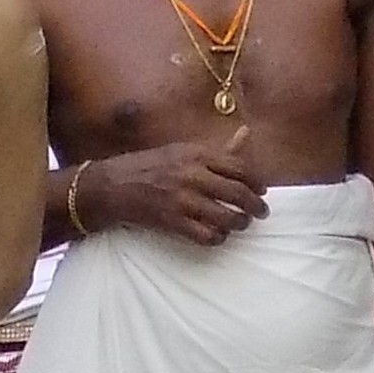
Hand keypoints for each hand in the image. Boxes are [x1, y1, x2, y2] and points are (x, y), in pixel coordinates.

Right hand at [80, 129, 268, 246]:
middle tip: (261, 212)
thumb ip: (218, 149)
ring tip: (240, 223)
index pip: (240, 168)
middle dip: (256, 206)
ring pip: (227, 217)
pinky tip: (218, 234)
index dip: (256, 182)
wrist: (111, 185)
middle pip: (238, 194)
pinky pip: (207, 235)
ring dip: (240, 223)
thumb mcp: (183, 150)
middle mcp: (192, 175)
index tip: (261, 190)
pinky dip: (218, 238)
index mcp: (196, 154)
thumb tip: (246, 134)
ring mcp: (183, 200)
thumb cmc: (149, 165)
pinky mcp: (173, 222)